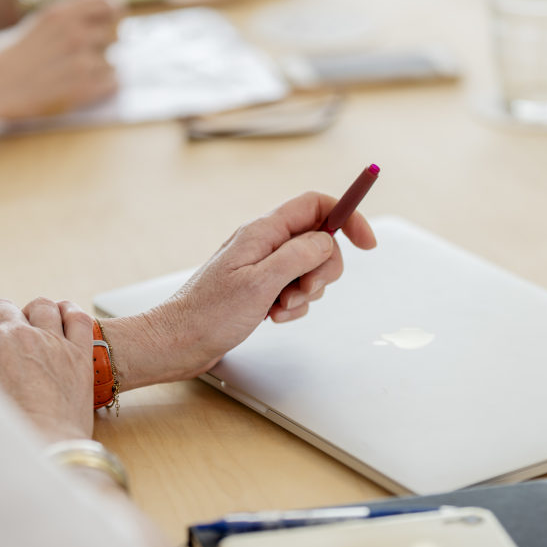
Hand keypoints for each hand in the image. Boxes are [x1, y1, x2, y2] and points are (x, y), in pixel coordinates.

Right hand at [0, 0, 119, 140]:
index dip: (113, 14)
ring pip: (114, 63)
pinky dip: (104, 87)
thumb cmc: (11, 57)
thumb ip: (67, 20)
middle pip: (117, 34)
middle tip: (92, 55)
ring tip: (79, 75)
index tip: (110, 23)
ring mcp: (82, 62)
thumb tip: (96, 21)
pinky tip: (86, 87)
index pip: (108, 3)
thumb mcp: (38, 23)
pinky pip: (113, 84)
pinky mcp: (86, 88)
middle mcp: (75, 34)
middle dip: (107, 46)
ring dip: (102, 70)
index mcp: (62, 14)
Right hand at [0, 297, 94, 442]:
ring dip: (34, 314)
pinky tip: (65, 320)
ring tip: (34, 332)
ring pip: (41, 306)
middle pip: (2, 307)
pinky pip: (78, 317)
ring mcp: (51, 340)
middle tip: (2, 345)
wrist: (42, 451)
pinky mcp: (79, 354)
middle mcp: (15, 333)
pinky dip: (70, 313)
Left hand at [103, 192, 376, 388]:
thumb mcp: (261, 282)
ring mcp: (262, 266)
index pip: (316, 205)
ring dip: (305, 293)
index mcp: (263, 231)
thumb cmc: (209, 313)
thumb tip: (328, 239)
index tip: (367, 242)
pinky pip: (294, 290)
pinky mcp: (260, 288)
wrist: (179, 341)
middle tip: (302, 291)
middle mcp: (264, 243)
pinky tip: (271, 317)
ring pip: (309, 269)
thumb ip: (299, 255)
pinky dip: (291, 306)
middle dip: (323, 270)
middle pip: (319, 241)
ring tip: (278, 308)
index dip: (347, 216)